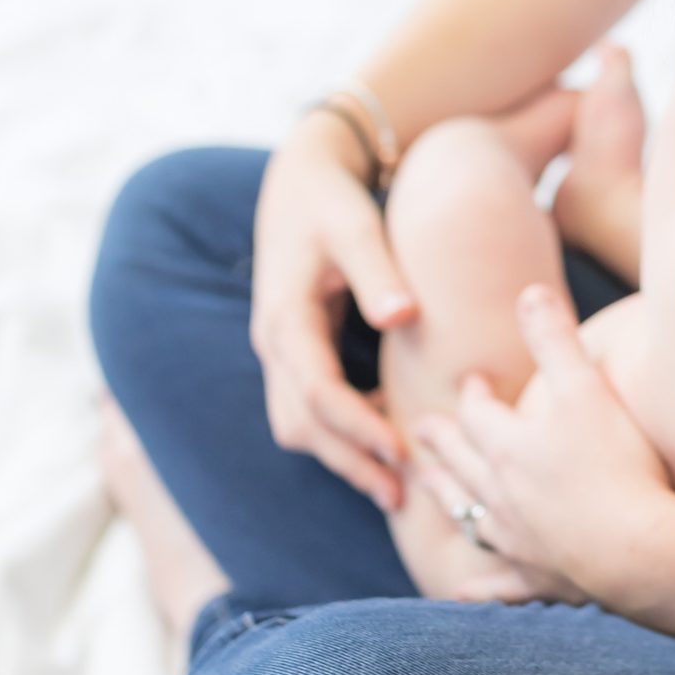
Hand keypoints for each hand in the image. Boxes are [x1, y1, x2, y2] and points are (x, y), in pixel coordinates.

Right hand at [250, 114, 417, 510]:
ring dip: (340, 456)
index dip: (357, 426)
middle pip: (301, 425)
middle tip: (400, 496)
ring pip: (296, 424)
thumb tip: (402, 318)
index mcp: (285, 317)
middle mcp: (273, 342)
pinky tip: (382, 444)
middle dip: (348, 462)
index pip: (317, 391)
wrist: (299, 178)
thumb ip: (378, 271)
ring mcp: (277, 351)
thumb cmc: (332, 200)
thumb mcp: (356, 226)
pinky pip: (304, 409)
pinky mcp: (290, 352)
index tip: (399, 450)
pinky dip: (336, 434)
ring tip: (394, 486)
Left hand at [408, 281, 674, 605]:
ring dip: (447, 497)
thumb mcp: (587, 387)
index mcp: (509, 446)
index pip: (479, 412)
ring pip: (469, 514)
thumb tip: (529, 292)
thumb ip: (555, 338)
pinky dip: (476, 586)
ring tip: (428, 487)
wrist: (638, 549)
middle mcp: (500, 493)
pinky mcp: (536, 577)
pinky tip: (459, 592)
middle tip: (423, 430)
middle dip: (443, 441)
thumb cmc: (616, 465)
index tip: (474, 381)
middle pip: (461, 462)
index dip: (475, 394)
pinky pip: (497, 583)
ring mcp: (516, 539)